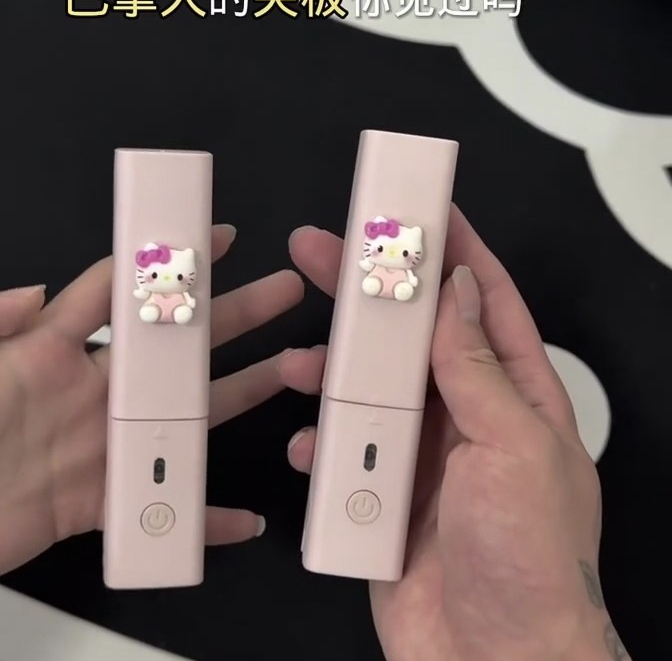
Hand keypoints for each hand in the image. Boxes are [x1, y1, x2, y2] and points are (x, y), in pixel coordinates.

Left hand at [0, 225, 302, 591]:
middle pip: (177, 346)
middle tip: (279, 291)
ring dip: (243, 393)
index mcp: (46, 350)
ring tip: (289, 371)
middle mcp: (89, 392)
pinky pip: (163, 507)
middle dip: (233, 314)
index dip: (166, 259)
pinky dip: (204, 517)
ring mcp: (102, 446)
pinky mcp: (98, 502)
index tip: (211, 238)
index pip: (118, 291)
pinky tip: (241, 517)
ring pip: (190, 414)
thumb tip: (32, 290)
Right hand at [280, 208, 627, 660]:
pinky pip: (342, 450)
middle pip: (411, 336)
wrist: (496, 660)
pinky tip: (303, 444)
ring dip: (331, 372)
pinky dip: (318, 443)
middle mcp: (466, 416)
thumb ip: (477, 367)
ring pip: (368, 389)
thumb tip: (459, 291)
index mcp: (513, 395)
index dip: (455, 251)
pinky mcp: (384, 492)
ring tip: (298, 361)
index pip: (484, 302)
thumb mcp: (511, 445)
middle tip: (326, 253)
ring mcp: (423, 453)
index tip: (423, 211)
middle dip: (369, 294)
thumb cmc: (530, 559)